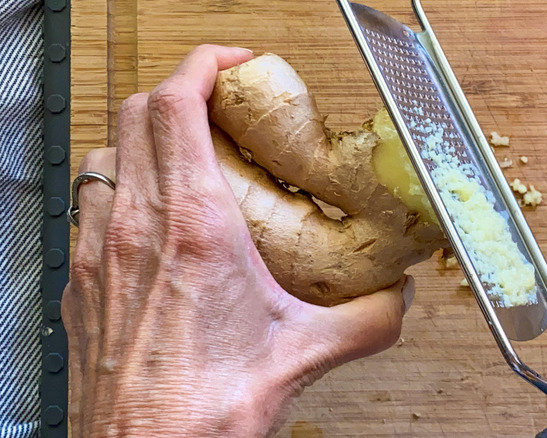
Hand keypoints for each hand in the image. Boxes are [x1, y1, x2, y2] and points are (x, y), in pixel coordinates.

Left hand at [63, 45, 413, 436]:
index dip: (203, 65)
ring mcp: (97, 251)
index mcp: (194, 226)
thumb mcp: (306, 355)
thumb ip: (368, 319)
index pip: (177, 103)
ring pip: (106, 153)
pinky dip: (119, 186)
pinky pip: (89, 203)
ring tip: (182, 155)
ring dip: (142, 137)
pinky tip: (150, 219)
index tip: (230, 65)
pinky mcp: (79, 280)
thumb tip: (396, 297)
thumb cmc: (204, 411)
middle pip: (136, 112)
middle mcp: (135, 226)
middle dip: (178, 89)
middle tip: (216, 105)